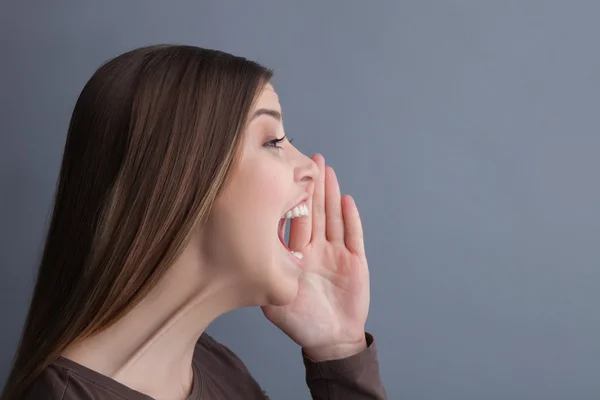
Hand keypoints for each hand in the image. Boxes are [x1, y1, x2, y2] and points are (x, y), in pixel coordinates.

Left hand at [261, 154, 369, 360]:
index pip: (293, 220)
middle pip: (315, 211)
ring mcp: (336, 253)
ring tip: (327, 170)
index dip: (290, 197)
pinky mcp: (355, 261)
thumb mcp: (274, 300)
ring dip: (331, 194)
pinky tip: (346, 200)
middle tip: (309, 158)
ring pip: (333, 218)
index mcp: (295, 254)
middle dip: (312, 185)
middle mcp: (315, 248)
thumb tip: (246, 251)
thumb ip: (264, 277)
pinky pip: (353, 236)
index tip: (284, 173)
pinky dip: (351, 219)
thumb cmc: (301, 322)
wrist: (331, 339)